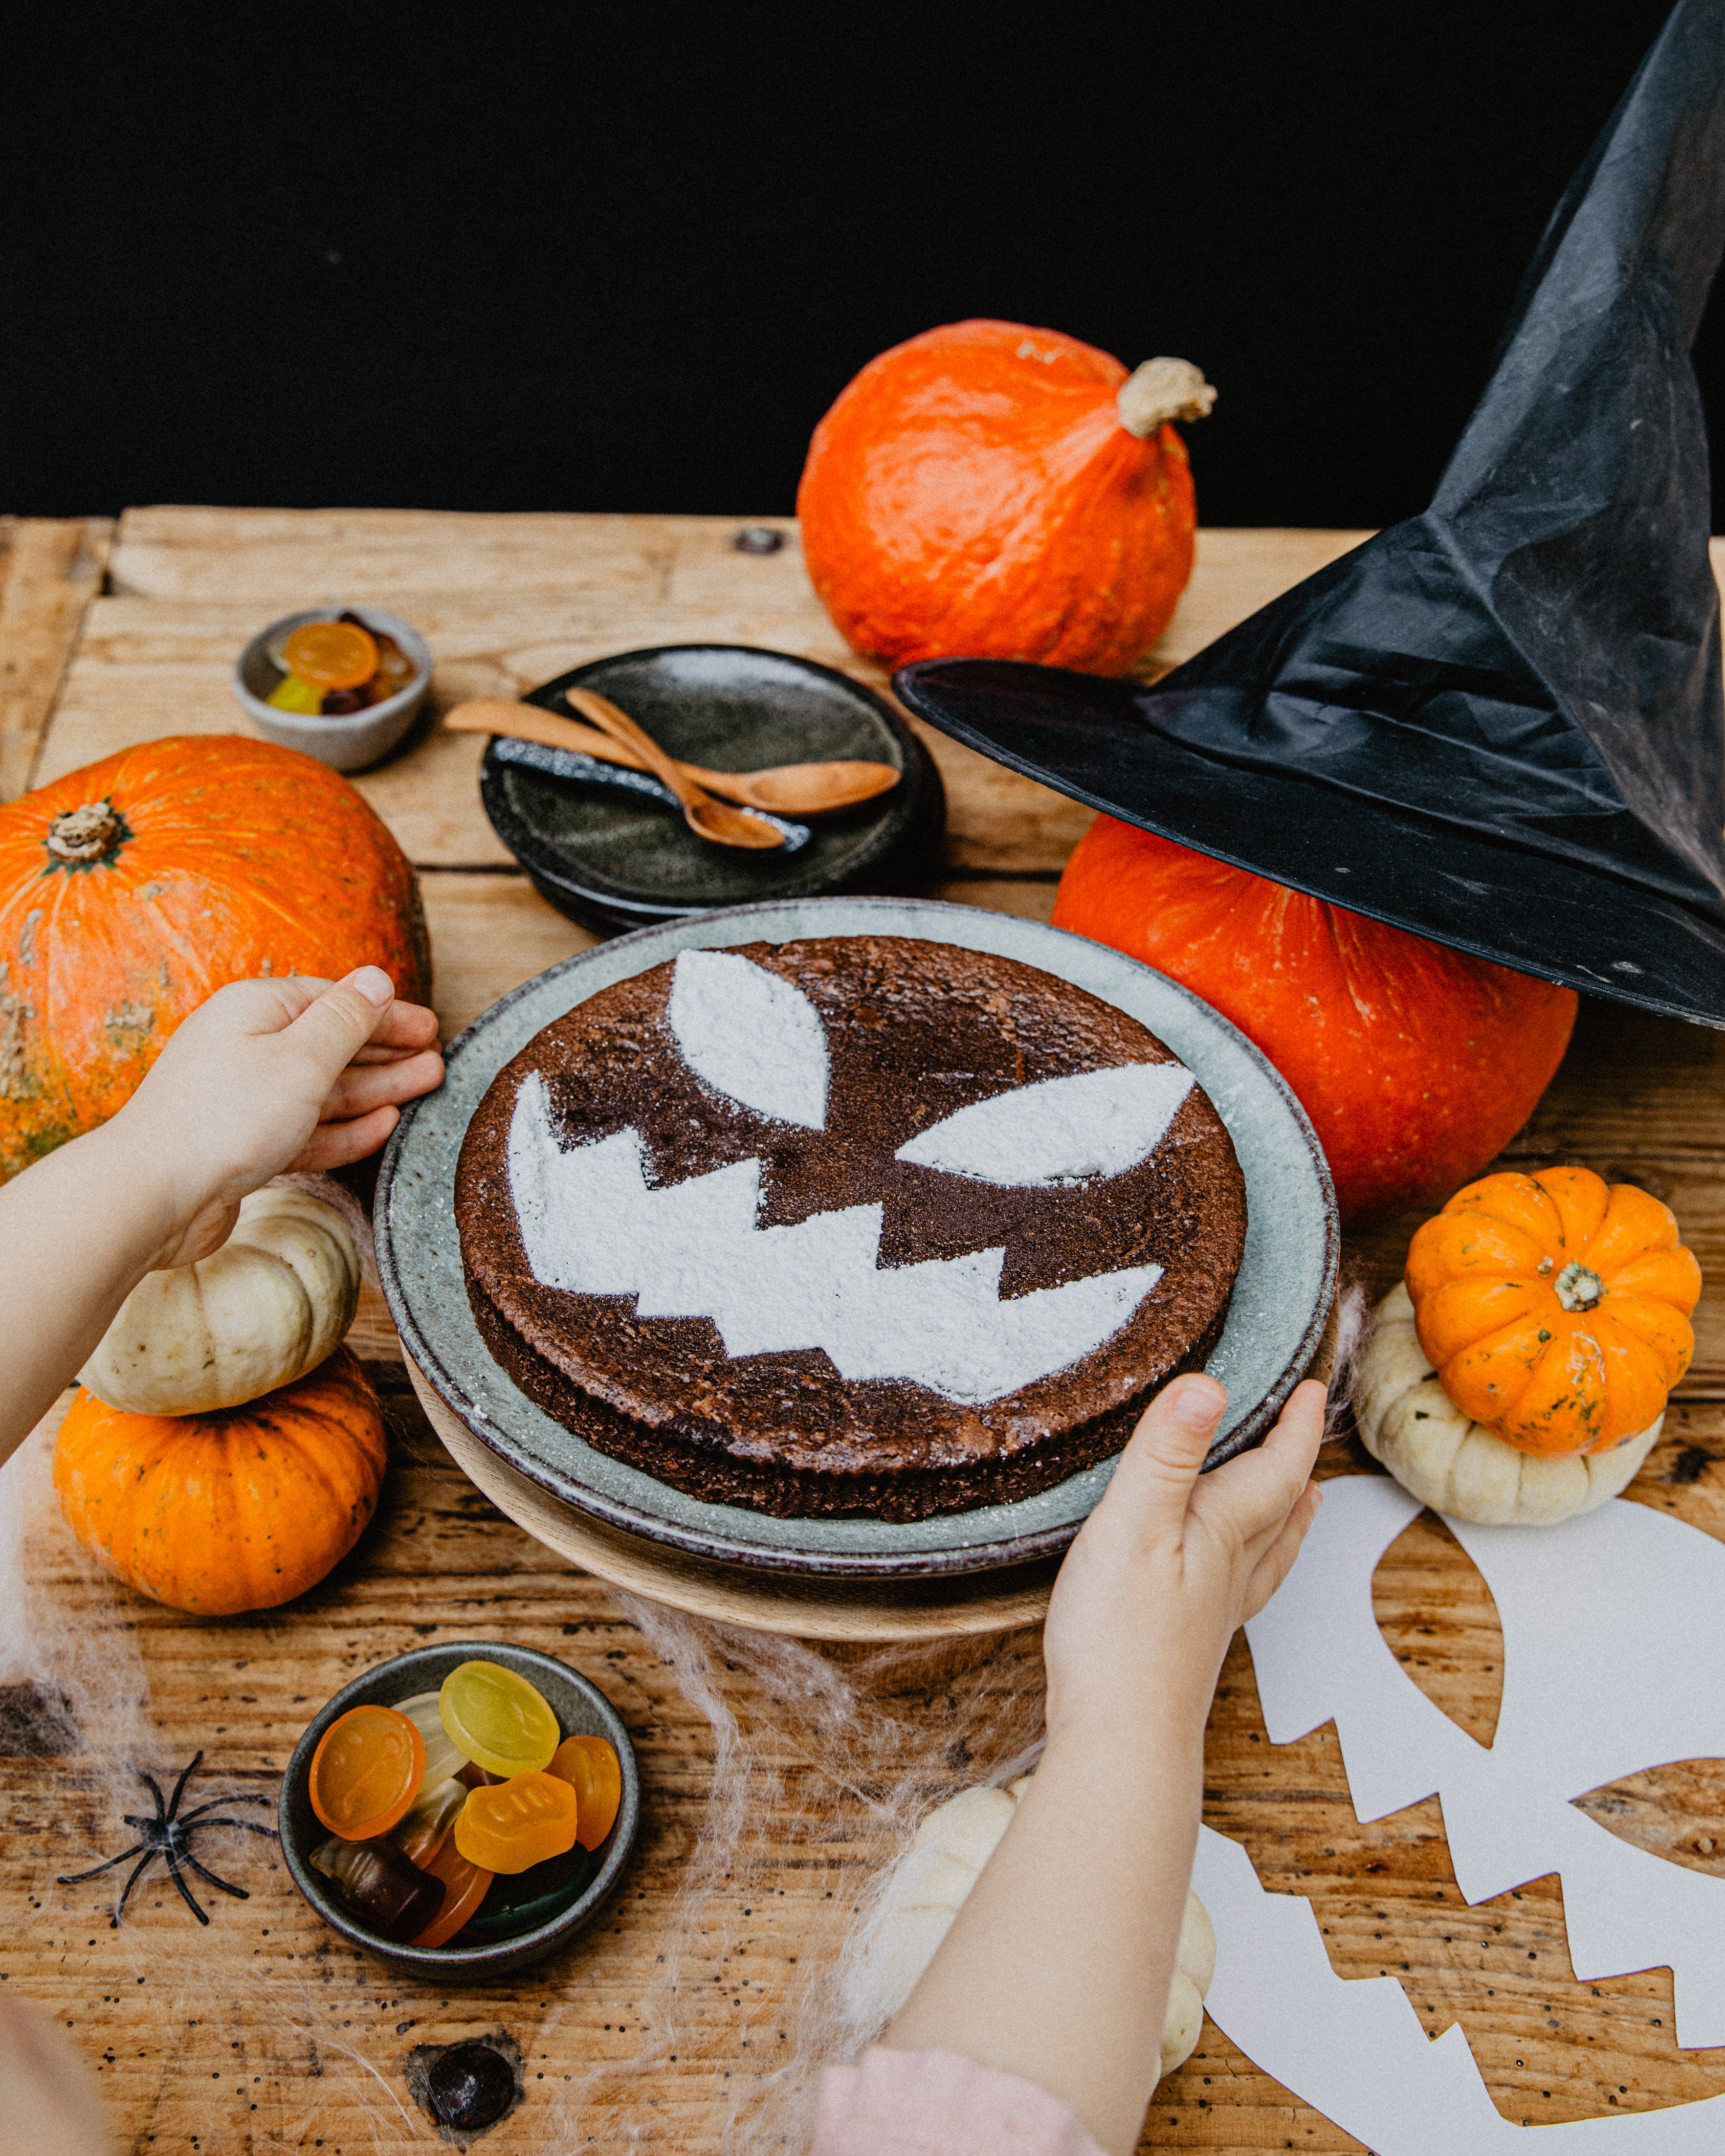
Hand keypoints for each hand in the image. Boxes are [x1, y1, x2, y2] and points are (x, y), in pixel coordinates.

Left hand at [108, 967, 443, 1268]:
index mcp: (255, 1010)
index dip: (386, 1013)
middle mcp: (247, 1048)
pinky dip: (344, 1129)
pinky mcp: (244, 1146)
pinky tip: (382, 1127)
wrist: (154, 1194)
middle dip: (387, 1051)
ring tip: (424, 1088)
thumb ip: (346, 1019)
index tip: (431, 1027)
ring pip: (323, 1089)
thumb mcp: (302, 1058)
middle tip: (436, 1060)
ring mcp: (244, 1099)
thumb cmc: (224, 1119)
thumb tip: (376, 980)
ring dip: (376, 1089)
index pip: (334, 1000)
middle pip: (331, 1044)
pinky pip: (305, 1130)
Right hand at [1043, 1373, 1324, 1746]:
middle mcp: (1230, 1571)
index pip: (1277, 1469)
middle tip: (1307, 1437)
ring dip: (1286, 1519)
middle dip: (1296, 1466)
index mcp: (1224, 1534)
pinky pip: (1236, 1587)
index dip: (1295, 1425)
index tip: (1312, 1388)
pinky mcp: (1186, 1644)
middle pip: (1280, 1510)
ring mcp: (1212, 1612)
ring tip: (1301, 1501)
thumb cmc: (1122, 1638)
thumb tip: (1207, 1385)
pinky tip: (1224, 1576)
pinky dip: (1247, 1564)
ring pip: (1266, 1554)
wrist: (1120, 1742)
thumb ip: (1166, 1454)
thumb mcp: (1134, 1524)